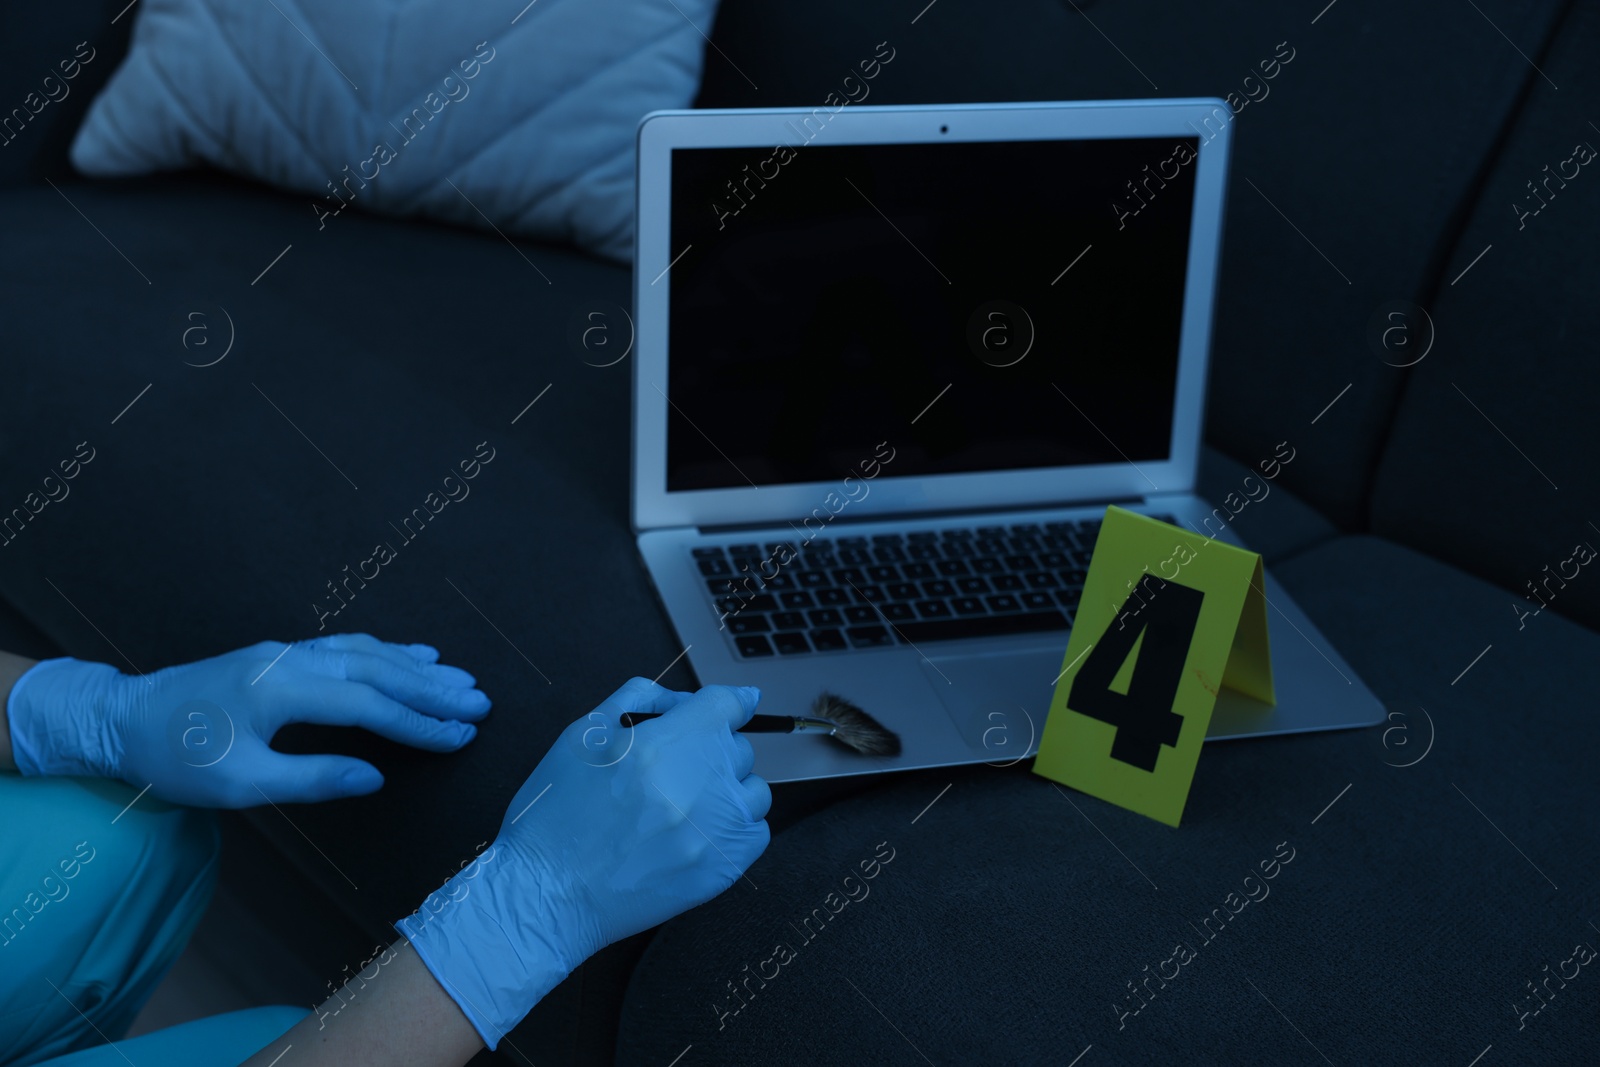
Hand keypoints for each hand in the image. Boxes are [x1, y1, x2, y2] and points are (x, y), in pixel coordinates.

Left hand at [5, 633, 489, 806]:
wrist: (122, 719)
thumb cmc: (176, 758)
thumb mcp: (240, 783)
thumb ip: (312, 777)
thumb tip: (375, 776)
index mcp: (283, 689)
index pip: (370, 703)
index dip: (419, 722)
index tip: (461, 736)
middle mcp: (291, 660)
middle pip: (378, 669)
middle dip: (433, 688)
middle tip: (481, 703)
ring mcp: (286, 652)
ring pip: (366, 651)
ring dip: (416, 667)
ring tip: (461, 680)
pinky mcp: (280, 655)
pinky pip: (347, 646)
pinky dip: (386, 652)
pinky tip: (410, 657)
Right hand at [396, 678, 769, 1048]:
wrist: (546, 895)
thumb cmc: (556, 815)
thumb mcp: (581, 735)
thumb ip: (639, 699)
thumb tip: (689, 697)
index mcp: (663, 743)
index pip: (728, 704)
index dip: (730, 702)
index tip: (736, 705)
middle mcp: (697, 783)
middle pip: (737, 748)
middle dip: (710, 752)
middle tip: (671, 774)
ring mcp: (715, 829)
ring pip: (753, 791)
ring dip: (727, 791)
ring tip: (683, 808)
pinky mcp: (723, 869)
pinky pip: (756, 833)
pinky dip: (734, 829)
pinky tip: (696, 834)